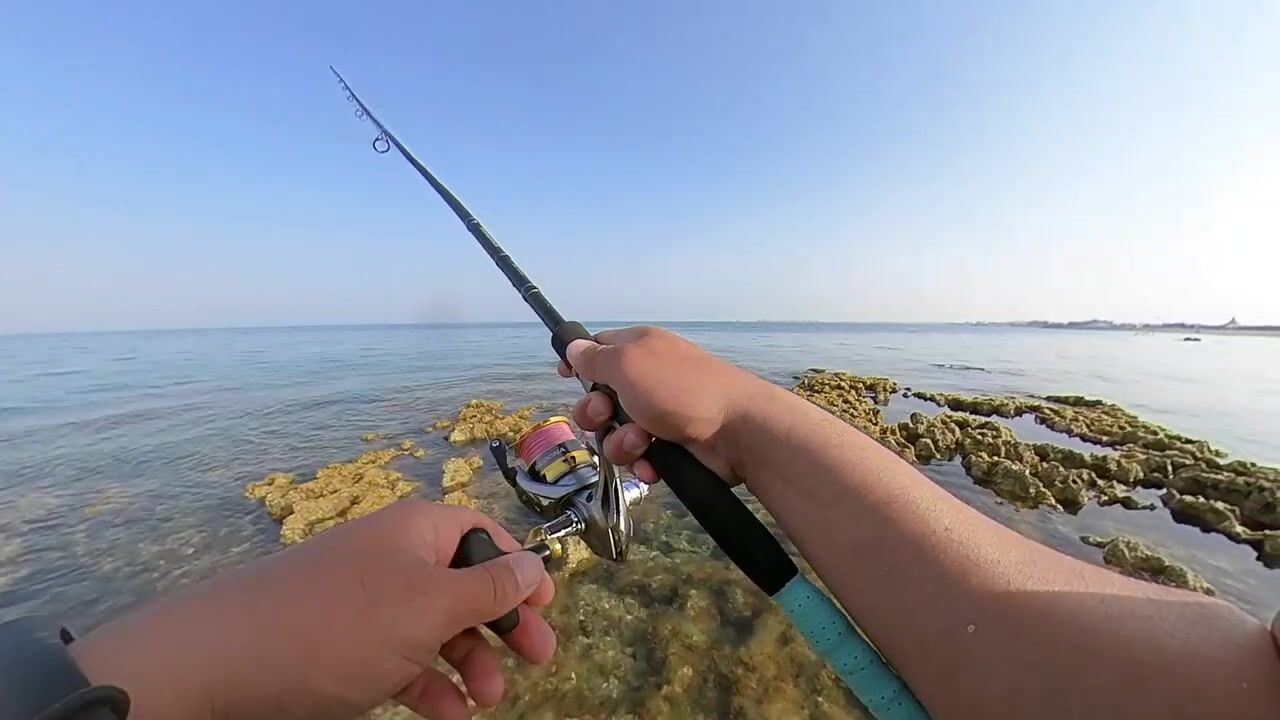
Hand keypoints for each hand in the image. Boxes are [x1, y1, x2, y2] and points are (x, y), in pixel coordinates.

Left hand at [72, 500, 554, 719]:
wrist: (220, 663)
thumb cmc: (339, 625)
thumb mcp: (428, 606)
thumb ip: (488, 588)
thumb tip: (533, 565)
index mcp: (417, 532)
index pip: (484, 535)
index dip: (519, 568)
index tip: (546, 609)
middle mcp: (394, 560)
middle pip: (466, 584)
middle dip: (502, 625)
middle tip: (537, 661)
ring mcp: (366, 605)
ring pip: (436, 628)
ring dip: (469, 662)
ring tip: (487, 701)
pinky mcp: (343, 647)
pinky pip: (401, 659)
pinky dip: (429, 684)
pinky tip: (447, 715)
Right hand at [557, 326, 770, 484]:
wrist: (736, 431)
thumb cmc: (681, 389)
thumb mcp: (628, 365)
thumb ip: (595, 358)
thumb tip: (573, 346)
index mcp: (639, 349)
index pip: (598, 349)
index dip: (578, 362)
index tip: (565, 375)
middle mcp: (647, 380)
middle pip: (598, 399)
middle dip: (595, 414)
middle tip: (607, 415)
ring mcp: (658, 415)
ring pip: (615, 434)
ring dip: (620, 443)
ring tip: (642, 442)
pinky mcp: (669, 447)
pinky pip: (638, 458)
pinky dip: (642, 462)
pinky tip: (654, 463)